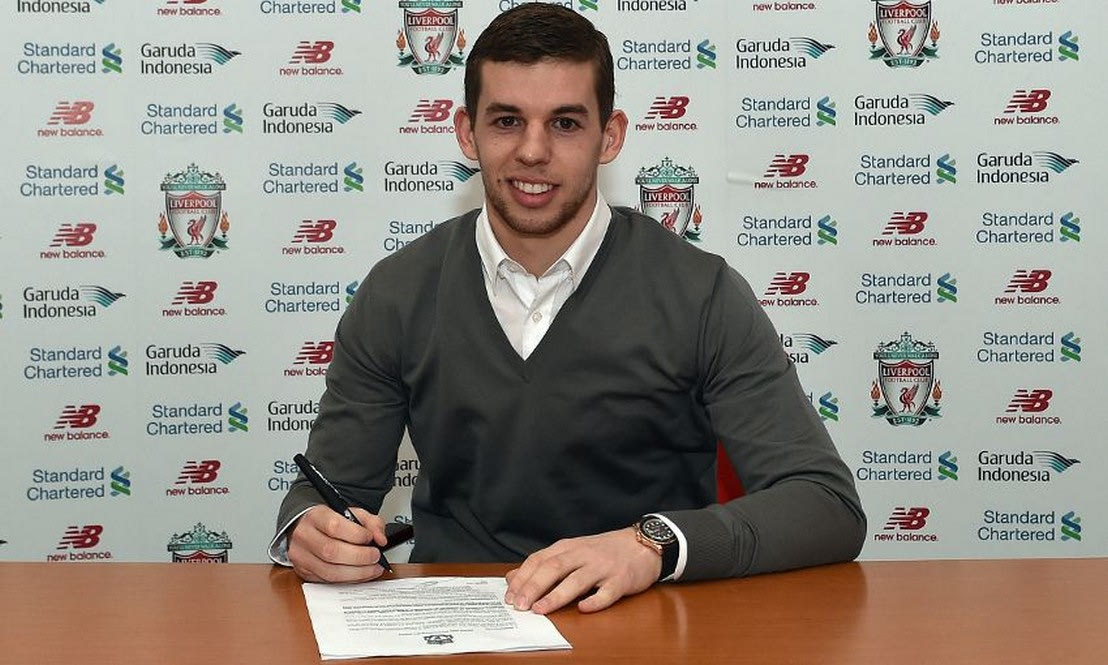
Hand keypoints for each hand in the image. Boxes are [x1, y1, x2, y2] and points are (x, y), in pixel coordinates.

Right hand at [288, 505, 388, 582]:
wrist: (306, 528)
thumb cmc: (330, 521)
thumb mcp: (352, 513)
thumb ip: (371, 523)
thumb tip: (380, 539)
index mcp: (316, 516)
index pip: (335, 526)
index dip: (356, 535)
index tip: (370, 538)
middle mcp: (305, 536)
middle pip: (331, 552)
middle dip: (360, 557)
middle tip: (375, 556)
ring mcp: (301, 556)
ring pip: (329, 571)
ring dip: (357, 573)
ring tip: (373, 568)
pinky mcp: (303, 572)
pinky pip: (328, 581)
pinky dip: (349, 580)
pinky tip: (361, 574)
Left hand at [504, 527, 661, 614]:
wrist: (643, 544)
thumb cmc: (604, 551)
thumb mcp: (572, 551)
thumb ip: (544, 563)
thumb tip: (513, 577)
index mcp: (569, 547)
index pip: (540, 559)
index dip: (523, 577)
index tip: (509, 595)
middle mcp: (584, 554)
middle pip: (554, 568)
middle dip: (534, 586)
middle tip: (520, 604)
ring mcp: (603, 567)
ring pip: (577, 580)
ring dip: (557, 595)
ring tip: (541, 609)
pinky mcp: (621, 579)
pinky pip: (607, 592)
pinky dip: (595, 601)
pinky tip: (584, 609)